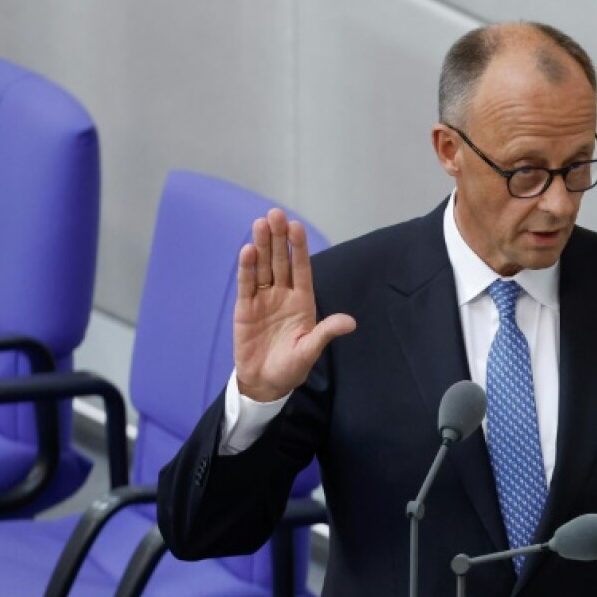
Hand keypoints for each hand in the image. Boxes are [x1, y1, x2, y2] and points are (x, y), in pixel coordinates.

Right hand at [234, 208, 355, 401]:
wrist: (266, 382)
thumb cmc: (292, 366)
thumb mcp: (310, 350)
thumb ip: (326, 332)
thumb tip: (350, 322)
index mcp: (302, 301)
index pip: (301, 269)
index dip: (298, 248)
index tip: (296, 227)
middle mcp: (283, 295)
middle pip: (280, 262)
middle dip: (278, 239)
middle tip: (276, 214)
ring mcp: (263, 300)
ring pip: (262, 268)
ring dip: (261, 246)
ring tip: (260, 224)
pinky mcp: (245, 308)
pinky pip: (247, 285)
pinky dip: (247, 269)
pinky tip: (247, 251)